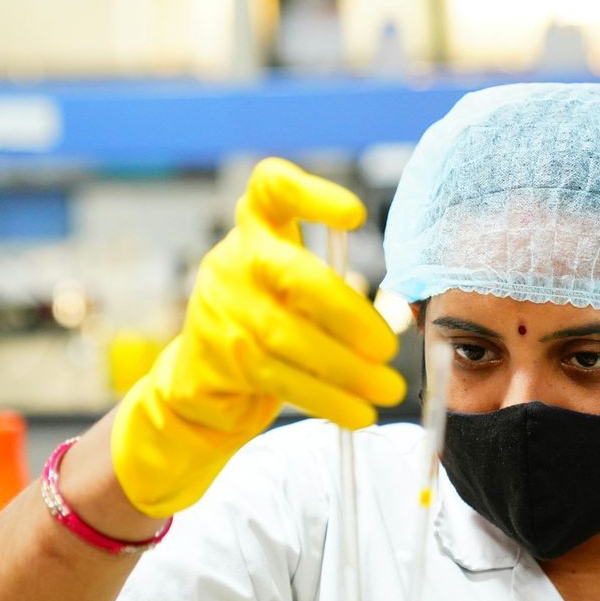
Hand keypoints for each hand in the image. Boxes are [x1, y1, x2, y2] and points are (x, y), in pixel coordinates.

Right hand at [111, 158, 406, 515]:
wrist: (203, 380)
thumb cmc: (269, 322)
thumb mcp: (299, 293)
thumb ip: (342, 294)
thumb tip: (395, 320)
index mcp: (257, 228)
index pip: (271, 188)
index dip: (311, 194)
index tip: (354, 215)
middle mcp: (233, 260)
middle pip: (291, 273)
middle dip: (347, 313)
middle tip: (386, 348)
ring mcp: (219, 310)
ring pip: (287, 337)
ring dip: (346, 370)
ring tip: (387, 389)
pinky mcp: (216, 359)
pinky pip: (278, 379)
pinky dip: (326, 399)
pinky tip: (358, 412)